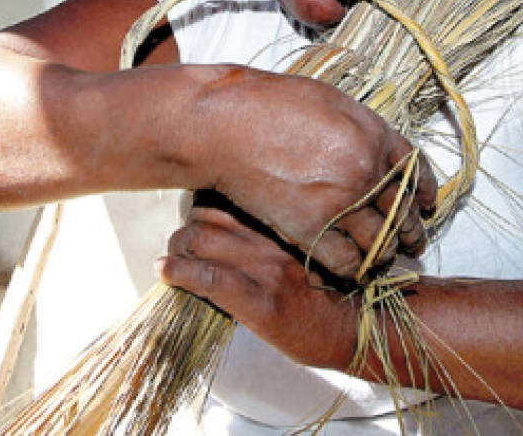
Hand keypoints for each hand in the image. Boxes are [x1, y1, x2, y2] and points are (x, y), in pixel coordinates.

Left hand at [157, 204, 359, 369]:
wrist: (356, 328)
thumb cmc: (331, 289)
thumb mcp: (304, 245)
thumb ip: (270, 230)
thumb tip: (225, 225)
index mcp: (284, 221)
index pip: (228, 194)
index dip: (202, 205)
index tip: (196, 220)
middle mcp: (273, 238)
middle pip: (206, 213)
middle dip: (185, 228)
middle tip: (181, 247)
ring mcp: (266, 269)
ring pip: (199, 239)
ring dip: (177, 250)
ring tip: (173, 261)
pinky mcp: (260, 302)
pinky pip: (208, 278)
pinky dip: (178, 273)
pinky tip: (166, 274)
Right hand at [191, 66, 436, 279]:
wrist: (225, 125)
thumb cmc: (271, 103)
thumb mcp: (331, 101)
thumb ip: (362, 128)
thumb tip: (378, 148)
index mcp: (374, 137)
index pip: (416, 172)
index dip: (425, 192)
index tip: (425, 205)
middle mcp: (365, 172)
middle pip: (403, 212)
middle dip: (411, 230)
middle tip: (413, 242)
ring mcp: (340, 204)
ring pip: (381, 243)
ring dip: (386, 254)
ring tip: (385, 259)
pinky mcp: (310, 230)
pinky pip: (347, 262)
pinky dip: (354, 270)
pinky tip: (353, 269)